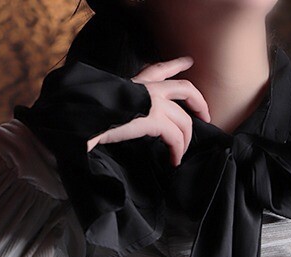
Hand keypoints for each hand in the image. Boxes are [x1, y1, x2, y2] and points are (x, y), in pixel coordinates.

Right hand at [86, 57, 210, 166]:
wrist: (84, 117)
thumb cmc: (90, 115)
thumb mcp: (108, 106)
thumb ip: (122, 110)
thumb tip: (123, 124)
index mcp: (134, 83)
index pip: (158, 69)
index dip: (175, 64)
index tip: (189, 61)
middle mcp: (147, 88)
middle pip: (185, 88)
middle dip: (199, 102)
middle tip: (206, 116)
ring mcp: (153, 101)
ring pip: (184, 120)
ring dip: (185, 141)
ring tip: (180, 154)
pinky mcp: (154, 118)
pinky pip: (176, 137)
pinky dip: (178, 151)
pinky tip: (174, 161)